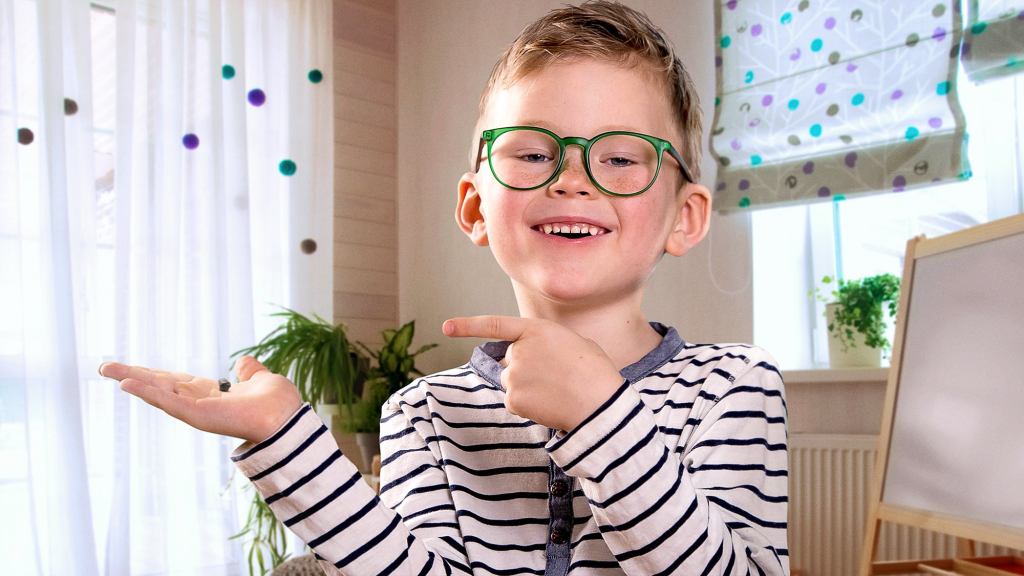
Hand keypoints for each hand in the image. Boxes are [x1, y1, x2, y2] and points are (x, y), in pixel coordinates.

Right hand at [98, 356, 302, 443]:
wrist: (286, 418)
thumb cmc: (277, 404)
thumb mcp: (260, 380)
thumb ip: (250, 372)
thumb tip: (243, 362)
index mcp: (210, 394)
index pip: (175, 381)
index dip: (154, 374)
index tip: (132, 369)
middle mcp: (198, 402)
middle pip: (159, 385)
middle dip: (133, 375)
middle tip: (104, 367)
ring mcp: (195, 410)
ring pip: (157, 392)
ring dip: (132, 380)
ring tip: (107, 369)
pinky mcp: (196, 415)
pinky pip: (168, 402)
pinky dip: (148, 392)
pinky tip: (128, 384)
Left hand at [442, 316, 622, 430]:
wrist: (600, 403)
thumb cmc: (595, 372)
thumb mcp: (576, 343)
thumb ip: (549, 344)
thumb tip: (543, 357)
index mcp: (535, 330)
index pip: (495, 325)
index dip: (468, 325)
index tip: (446, 327)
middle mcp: (518, 350)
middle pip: (510, 362)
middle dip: (525, 370)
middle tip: (555, 379)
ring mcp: (513, 374)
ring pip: (512, 383)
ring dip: (527, 389)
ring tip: (556, 392)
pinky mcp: (512, 398)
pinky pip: (514, 403)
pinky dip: (528, 407)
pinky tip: (549, 405)